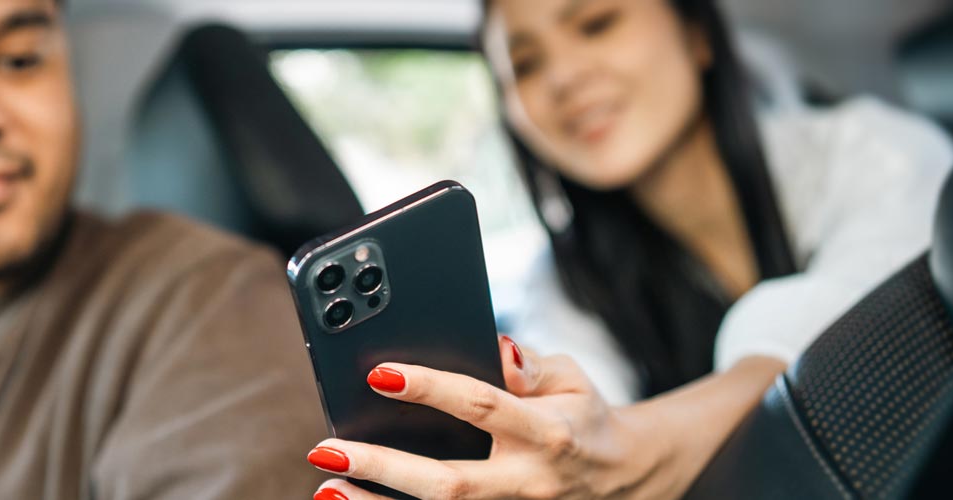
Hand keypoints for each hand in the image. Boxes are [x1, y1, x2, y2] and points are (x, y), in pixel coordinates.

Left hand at [303, 336, 695, 499]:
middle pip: (448, 483)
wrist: (626, 476)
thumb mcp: (571, 379)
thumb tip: (495, 347)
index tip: (379, 373)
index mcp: (547, 432)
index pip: (481, 405)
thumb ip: (529, 366)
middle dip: (382, 467)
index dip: (430, 389)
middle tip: (326, 450)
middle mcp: (527, 481)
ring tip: (325, 489)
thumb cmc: (582, 416)